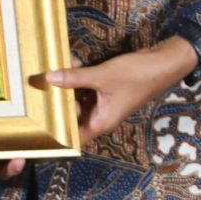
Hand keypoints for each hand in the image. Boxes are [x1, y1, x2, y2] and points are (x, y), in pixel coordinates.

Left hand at [45, 38, 200, 138]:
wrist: (163, 62)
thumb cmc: (138, 75)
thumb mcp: (102, 76)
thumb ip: (75, 78)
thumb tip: (49, 78)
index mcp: (101, 122)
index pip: (72, 137)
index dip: (55, 133)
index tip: (37, 122)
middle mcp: (101, 116)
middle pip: (71, 115)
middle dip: (58, 100)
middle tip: (42, 84)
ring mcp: (103, 103)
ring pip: (77, 99)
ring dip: (67, 85)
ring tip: (57, 68)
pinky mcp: (106, 90)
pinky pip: (85, 88)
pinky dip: (78, 77)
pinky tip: (71, 62)